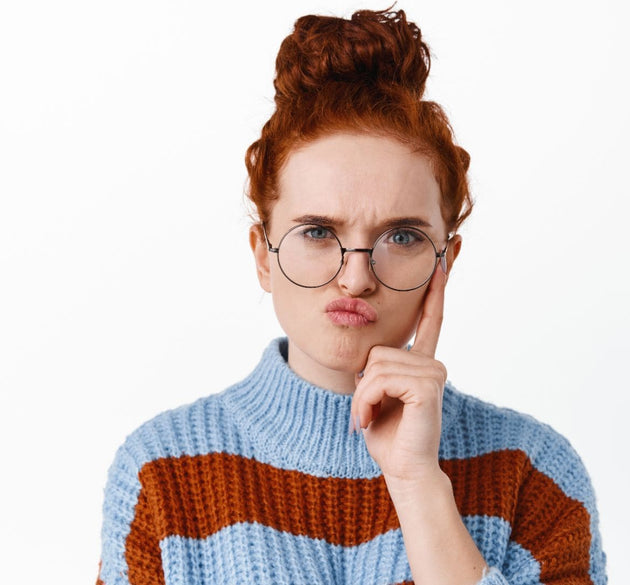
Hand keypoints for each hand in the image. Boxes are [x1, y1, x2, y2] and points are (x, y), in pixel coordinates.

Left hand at [350, 264, 447, 482]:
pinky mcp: (427, 386)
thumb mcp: (375, 394)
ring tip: (372, 416)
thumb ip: (377, 370)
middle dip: (362, 385)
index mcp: (421, 364)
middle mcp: (432, 364)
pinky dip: (366, 401)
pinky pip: (378, 380)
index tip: (442, 262)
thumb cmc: (388, 434)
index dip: (434, 292)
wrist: (402, 468)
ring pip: (374, 366)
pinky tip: (374, 419)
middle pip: (377, 352)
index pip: (429, 321)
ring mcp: (433, 373)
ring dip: (362, 397)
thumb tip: (365, 363)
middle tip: (369, 411)